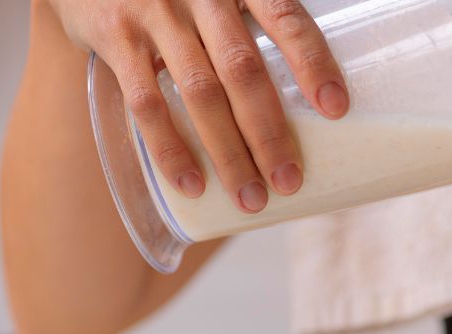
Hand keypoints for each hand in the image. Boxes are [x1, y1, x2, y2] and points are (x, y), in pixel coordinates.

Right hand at [48, 0, 348, 210]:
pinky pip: (146, 102)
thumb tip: (309, 105)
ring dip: (228, 152)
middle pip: (243, 69)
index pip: (285, 18)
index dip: (312, 62)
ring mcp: (156, 13)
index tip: (335, 109)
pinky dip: (171, 149)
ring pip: (200, 93)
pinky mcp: (116, 36)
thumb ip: (253, 30)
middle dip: (269, 132)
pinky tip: (192, 184)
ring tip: (250, 197)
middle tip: (289, 181)